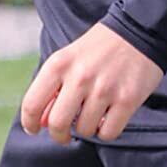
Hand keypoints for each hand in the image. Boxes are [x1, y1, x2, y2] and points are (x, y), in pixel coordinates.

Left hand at [20, 23, 165, 144]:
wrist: (138, 32)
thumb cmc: (97, 50)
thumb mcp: (66, 60)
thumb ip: (51, 89)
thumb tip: (41, 123)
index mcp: (58, 65)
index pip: (32, 104)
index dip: (29, 123)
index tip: (34, 129)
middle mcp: (79, 77)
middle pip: (57, 123)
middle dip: (58, 135)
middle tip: (64, 134)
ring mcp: (104, 89)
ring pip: (85, 131)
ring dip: (86, 129)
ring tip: (92, 115)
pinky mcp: (128, 99)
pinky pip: (108, 133)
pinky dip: (105, 132)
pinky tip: (107, 118)